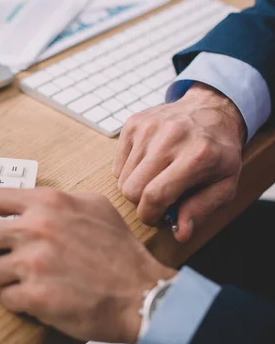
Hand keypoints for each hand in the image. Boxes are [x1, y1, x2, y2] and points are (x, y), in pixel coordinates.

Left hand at [0, 188, 176, 343]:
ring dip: (3, 277)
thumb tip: (27, 199)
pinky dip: (19, 299)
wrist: (142, 293)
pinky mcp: (35, 296)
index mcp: (47, 203)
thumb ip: (57, 198)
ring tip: (29, 279)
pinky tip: (41, 296)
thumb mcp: (93, 205)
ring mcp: (34, 263)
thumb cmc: (119, 251)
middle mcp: (36, 229)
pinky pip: (6, 298)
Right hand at [113, 82, 244, 241]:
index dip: (150, 215)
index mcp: (197, 155)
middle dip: (141, 203)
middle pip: (132, 189)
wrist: (211, 110)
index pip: (156, 195)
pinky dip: (129, 171)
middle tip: (157, 199)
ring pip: (123, 178)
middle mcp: (170, 137)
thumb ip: (201, 209)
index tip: (155, 218)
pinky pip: (118, 164)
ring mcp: (148, 128)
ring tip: (156, 179)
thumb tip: (180, 233)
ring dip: (136, 186)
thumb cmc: (218, 152)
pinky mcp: (133, 124)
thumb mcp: (225, 184)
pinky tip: (148, 165)